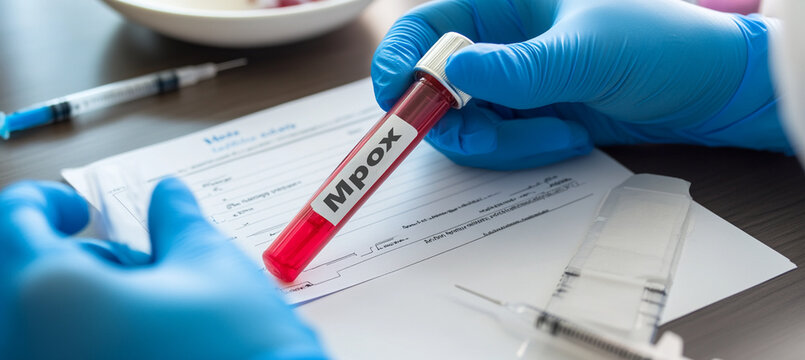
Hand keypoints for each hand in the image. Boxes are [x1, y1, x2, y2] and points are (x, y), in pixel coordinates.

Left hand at [0, 179, 325, 359]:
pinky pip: (57, 351)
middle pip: (20, 274)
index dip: (45, 201)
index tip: (79, 209)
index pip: (14, 221)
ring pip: (36, 319)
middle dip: (74, 258)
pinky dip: (86, 334)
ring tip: (150, 306)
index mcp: (54, 295)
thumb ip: (176, 220)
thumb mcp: (211, 264)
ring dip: (82, 299)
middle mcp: (32, 344)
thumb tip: (168, 197)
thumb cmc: (242, 352)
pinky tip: (141, 336)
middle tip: (131, 262)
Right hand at [372, 0, 790, 169]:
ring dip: (501, 143)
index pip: (425, 27)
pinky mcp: (526, 118)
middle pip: (434, 87)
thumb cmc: (662, 46)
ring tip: (559, 134)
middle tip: (489, 137)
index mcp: (502, 4)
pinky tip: (568, 138)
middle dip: (456, 121)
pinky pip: (496, 144)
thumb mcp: (589, 53)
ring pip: (464, 125)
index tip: (399, 102)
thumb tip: (451, 71)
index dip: (399, 62)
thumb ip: (519, 68)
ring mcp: (510, 84)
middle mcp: (497, 43)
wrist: (710, 91)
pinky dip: (522, 152)